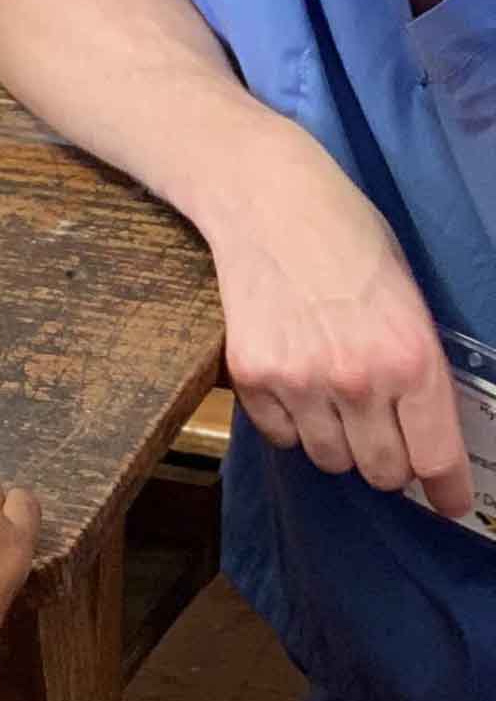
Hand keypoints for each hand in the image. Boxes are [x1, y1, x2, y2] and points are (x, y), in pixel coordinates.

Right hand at [208, 141, 469, 518]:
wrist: (267, 199)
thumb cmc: (350, 238)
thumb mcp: (410, 298)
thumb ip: (418, 366)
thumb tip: (424, 427)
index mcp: (411, 358)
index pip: (436, 457)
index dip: (447, 488)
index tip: (449, 500)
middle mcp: (359, 380)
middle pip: (382, 472)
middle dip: (389, 461)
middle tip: (384, 433)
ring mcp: (300, 381)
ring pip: (329, 459)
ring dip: (338, 441)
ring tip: (333, 397)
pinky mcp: (251, 376)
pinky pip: (281, 435)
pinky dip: (291, 422)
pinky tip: (295, 380)